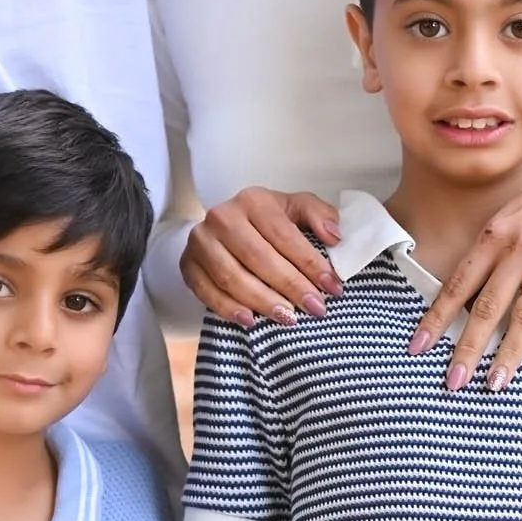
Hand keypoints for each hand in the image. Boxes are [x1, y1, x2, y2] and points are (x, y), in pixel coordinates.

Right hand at [182, 186, 342, 324]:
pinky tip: (250, 320)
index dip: (311, 264)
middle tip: (315, 308)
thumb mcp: (296, 209)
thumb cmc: (269, 222)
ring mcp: (201, 241)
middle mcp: (222, 217)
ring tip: (288, 318)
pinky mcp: (187, 264)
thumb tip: (334, 237)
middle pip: (259, 258)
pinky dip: (228, 309)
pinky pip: (206, 292)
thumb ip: (319, 216)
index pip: (285, 236)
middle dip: (291, 287)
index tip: (333, 288)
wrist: (227, 227)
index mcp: (253, 200)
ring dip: (263, 301)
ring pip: (233, 277)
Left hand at [416, 154, 521, 389]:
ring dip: (508, 353)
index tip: (418, 346)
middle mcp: (519, 246)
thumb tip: (464, 296)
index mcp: (494, 234)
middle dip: (468, 347)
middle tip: (454, 381)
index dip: (437, 317)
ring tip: (495, 383)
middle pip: (487, 306)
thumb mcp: (510, 217)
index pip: (458, 284)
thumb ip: (489, 252)